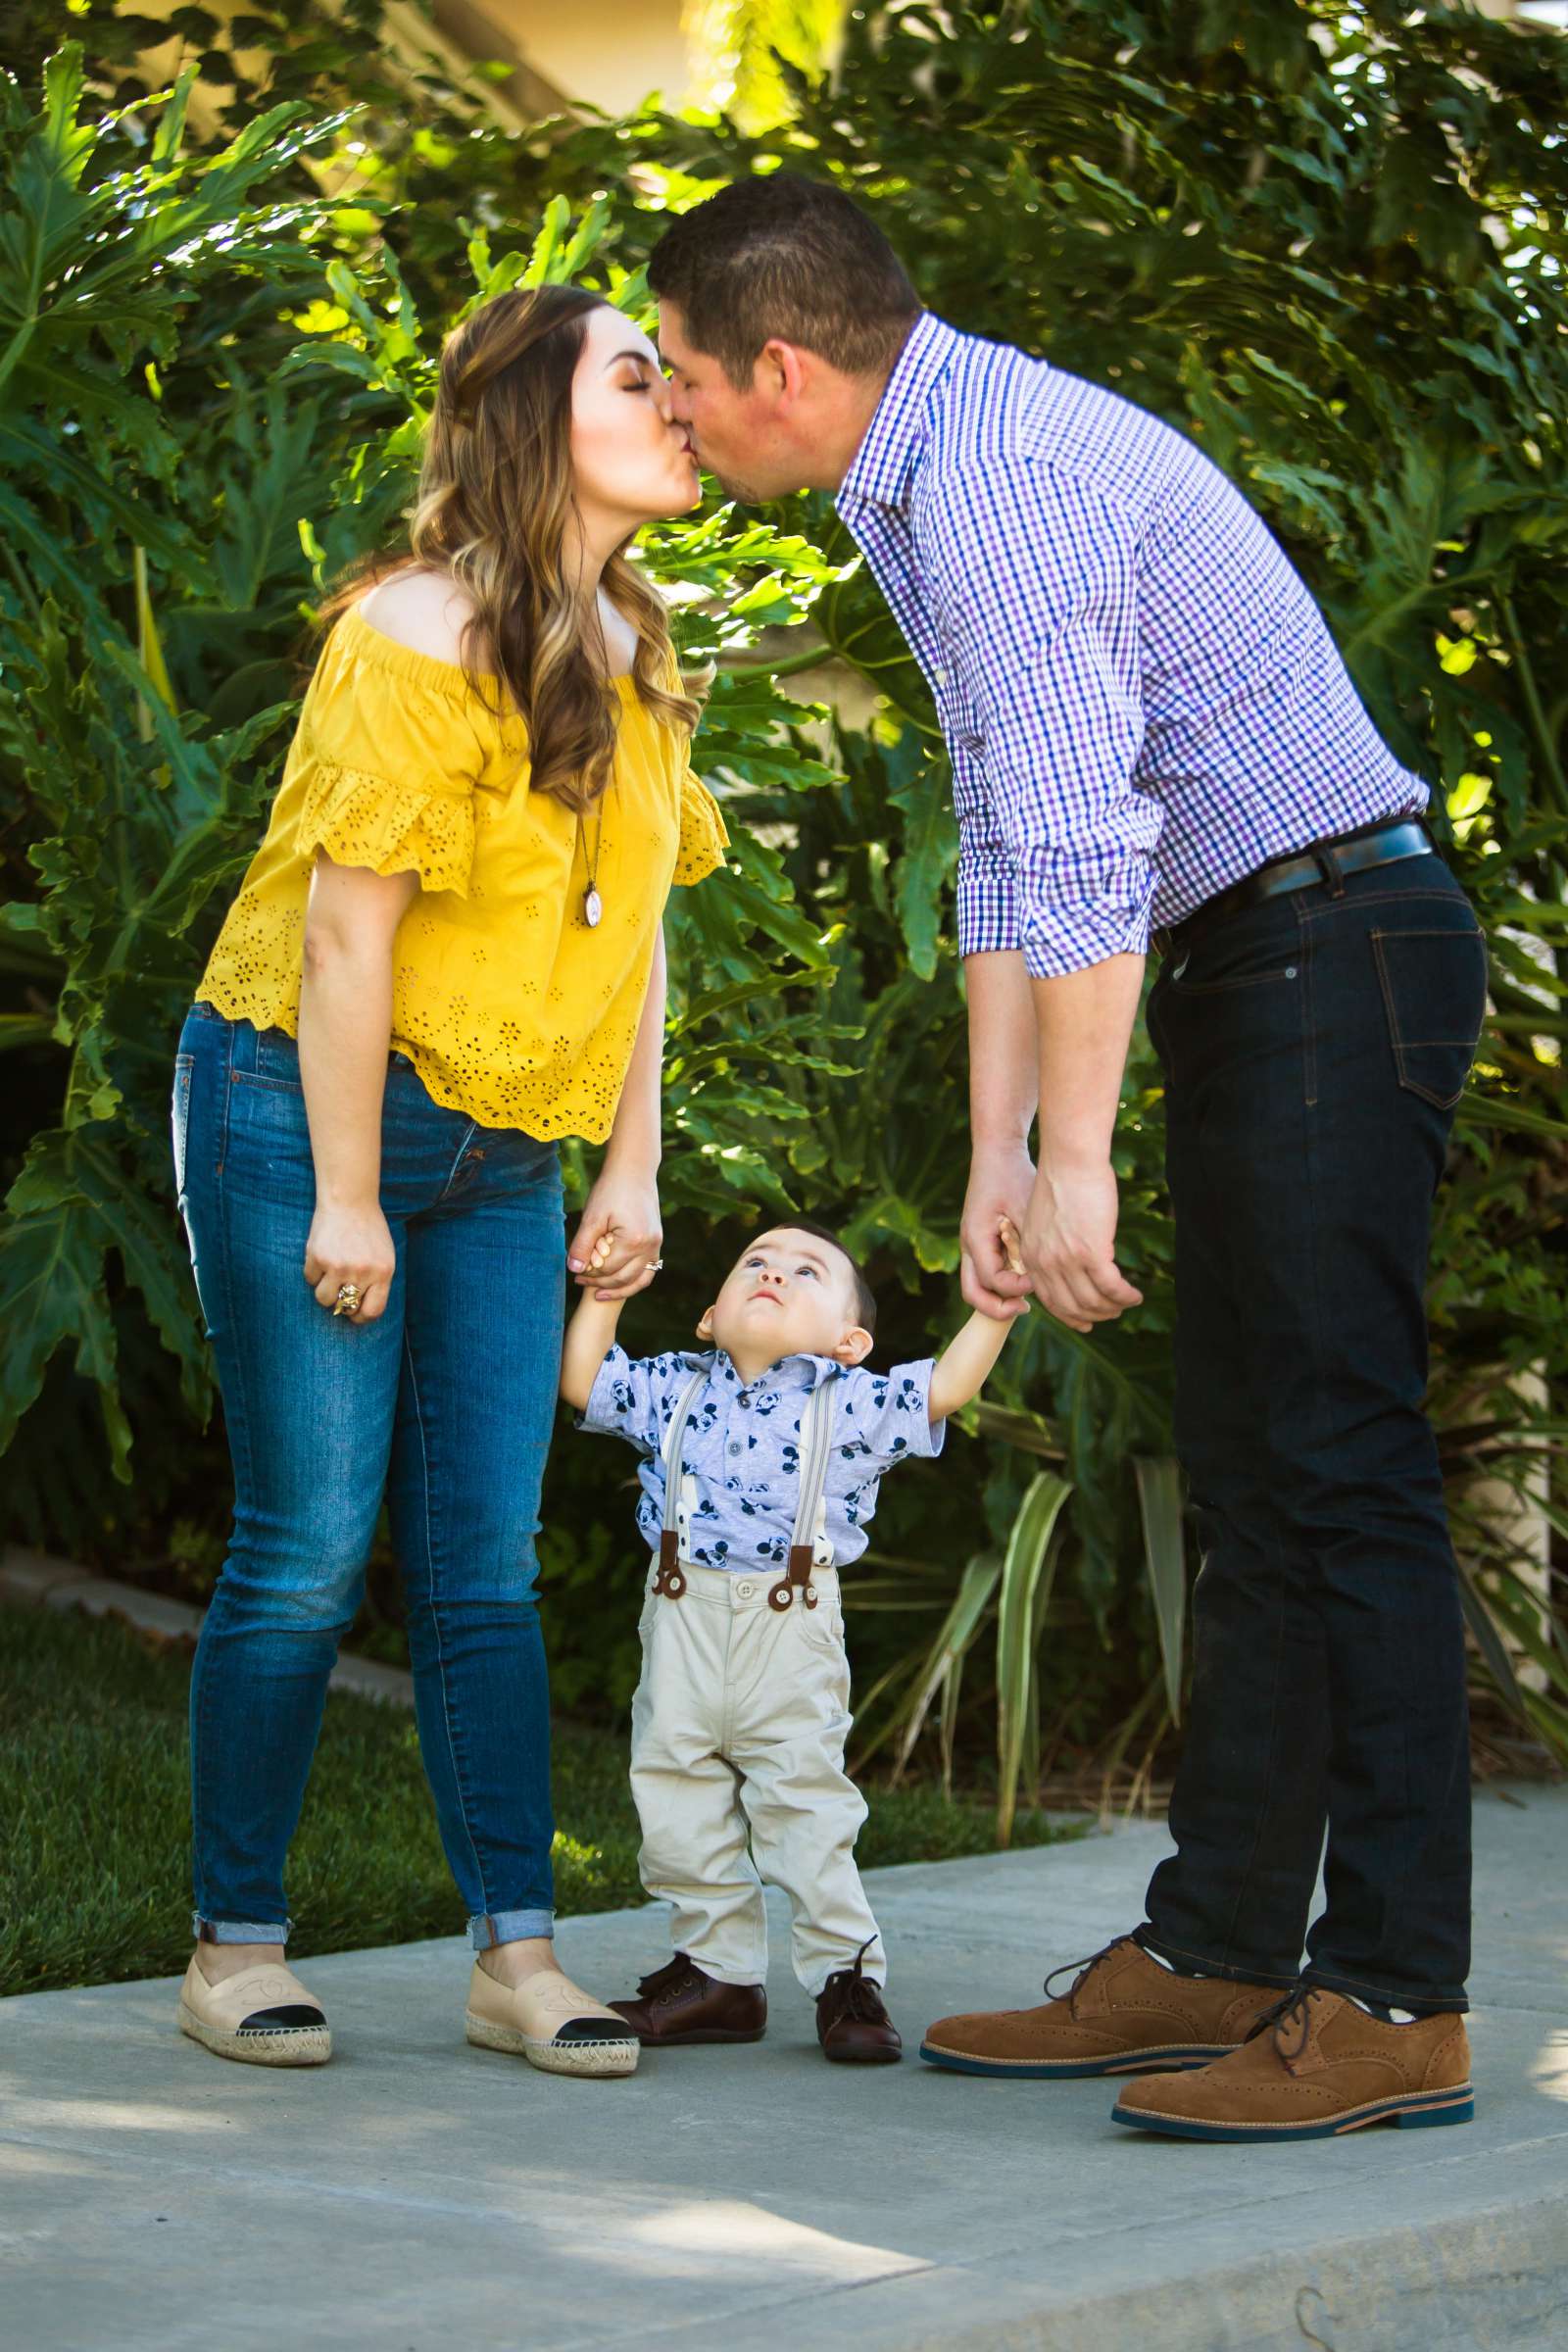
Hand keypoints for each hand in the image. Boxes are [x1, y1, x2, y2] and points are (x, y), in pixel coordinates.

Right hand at [304, 1200, 395, 1322]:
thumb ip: (376, 1281)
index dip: (361, 1317)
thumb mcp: (384, 1255)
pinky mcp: (318, 1257)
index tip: (355, 1314)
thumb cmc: (369, 1229)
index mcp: (383, 1272)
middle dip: (342, 1304)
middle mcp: (361, 1272)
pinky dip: (313, 1272)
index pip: (372, 1311)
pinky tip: (321, 1255)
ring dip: (325, 1290)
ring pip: (324, 1299)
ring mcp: (338, 1266)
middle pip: (346, 1308)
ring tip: (330, 1273)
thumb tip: (360, 1311)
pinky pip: (310, 1279)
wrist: (349, 1200)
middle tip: (341, 1290)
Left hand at [568, 1159, 661, 1300]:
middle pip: (622, 1278)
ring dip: (619, 1289)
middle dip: (600, 1283)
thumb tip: (574, 1270)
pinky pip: (648, 1271)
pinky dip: (634, 1281)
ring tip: (599, 1294)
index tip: (575, 1273)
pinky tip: (619, 1282)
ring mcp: (656, 1245)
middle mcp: (650, 1246)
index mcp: (634, 1241)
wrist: (634, 1171)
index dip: (589, 1274)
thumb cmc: (611, 1190)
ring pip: (639, 1280)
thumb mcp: (592, 1217)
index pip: (607, 1270)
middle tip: (580, 1281)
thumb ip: (582, 1245)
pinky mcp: (657, 1242)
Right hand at [960, 1145, 1036, 1320]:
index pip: (991, 1280)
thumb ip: (1029, 1242)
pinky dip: (1003, 1284)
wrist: (997, 1152)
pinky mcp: (981, 1242)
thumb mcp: (1026, 1207)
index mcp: (976, 1236)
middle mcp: (968, 1244)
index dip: (1015, 1288)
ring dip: (999, 1297)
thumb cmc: (1014, 1175)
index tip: (1038, 1281)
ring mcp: (972, 1245)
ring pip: (977, 1287)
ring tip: (1027, 1300)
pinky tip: (1028, 1279)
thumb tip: (1042, 1275)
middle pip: (973, 1293)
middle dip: (998, 1308)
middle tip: (1025, 1309)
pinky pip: (986, 1273)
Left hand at [1020, 1160, 1142, 1332]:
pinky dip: (1125, 1296)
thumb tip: (1074, 1259)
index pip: (1048, 1299)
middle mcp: (1045, 1262)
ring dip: (1114, 1307)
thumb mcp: (1047, 1217)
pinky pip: (1112, 1287)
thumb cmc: (1063, 1179)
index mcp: (1031, 1254)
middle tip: (1113, 1314)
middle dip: (1095, 1315)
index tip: (1085, 1322)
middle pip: (1071, 1306)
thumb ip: (1054, 1243)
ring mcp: (1067, 1260)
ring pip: (1093, 1301)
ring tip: (1128, 1303)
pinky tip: (1135, 1295)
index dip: (1069, 1315)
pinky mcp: (1091, 1252)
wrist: (1070, 1158)